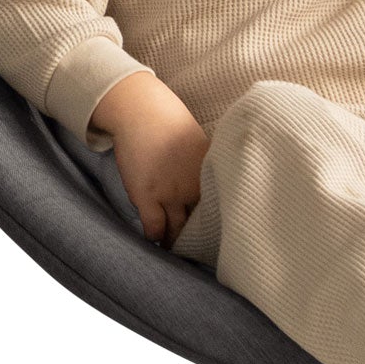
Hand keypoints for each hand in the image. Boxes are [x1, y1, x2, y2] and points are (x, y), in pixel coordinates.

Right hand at [94, 73, 210, 248]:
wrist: (142, 111)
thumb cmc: (171, 124)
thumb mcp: (202, 146)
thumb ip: (208, 170)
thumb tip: (218, 188)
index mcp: (212, 174)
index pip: (222, 210)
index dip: (221, 226)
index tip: (222, 238)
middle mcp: (195, 186)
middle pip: (202, 225)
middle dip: (201, 241)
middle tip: (200, 253)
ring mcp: (171, 193)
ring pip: (178, 231)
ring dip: (176, 243)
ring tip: (176, 251)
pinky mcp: (147, 195)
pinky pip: (154, 228)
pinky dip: (156, 237)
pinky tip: (156, 239)